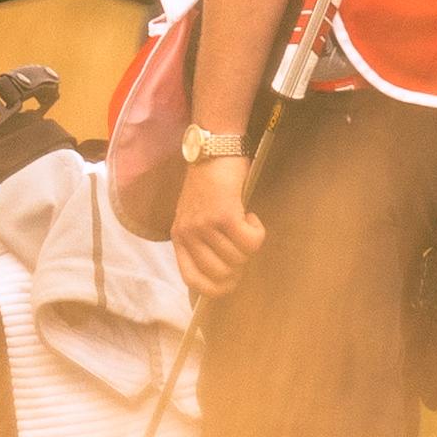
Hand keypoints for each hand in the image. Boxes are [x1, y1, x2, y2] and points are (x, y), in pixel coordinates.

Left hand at [174, 156, 264, 300]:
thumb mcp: (195, 215)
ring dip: (249, 244)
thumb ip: (202, 242)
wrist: (213, 148)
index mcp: (179, 237)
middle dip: (239, 265)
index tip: (231, 281)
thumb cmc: (208, 182)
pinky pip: (251, 242)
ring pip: (239, 258)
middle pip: (222, 274)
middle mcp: (188, 234)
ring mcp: (205, 226)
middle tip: (243, 245)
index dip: (216, 288)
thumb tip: (226, 274)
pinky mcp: (225, 215)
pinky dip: (258, 232)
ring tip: (245, 222)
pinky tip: (251, 215)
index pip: (193, 280)